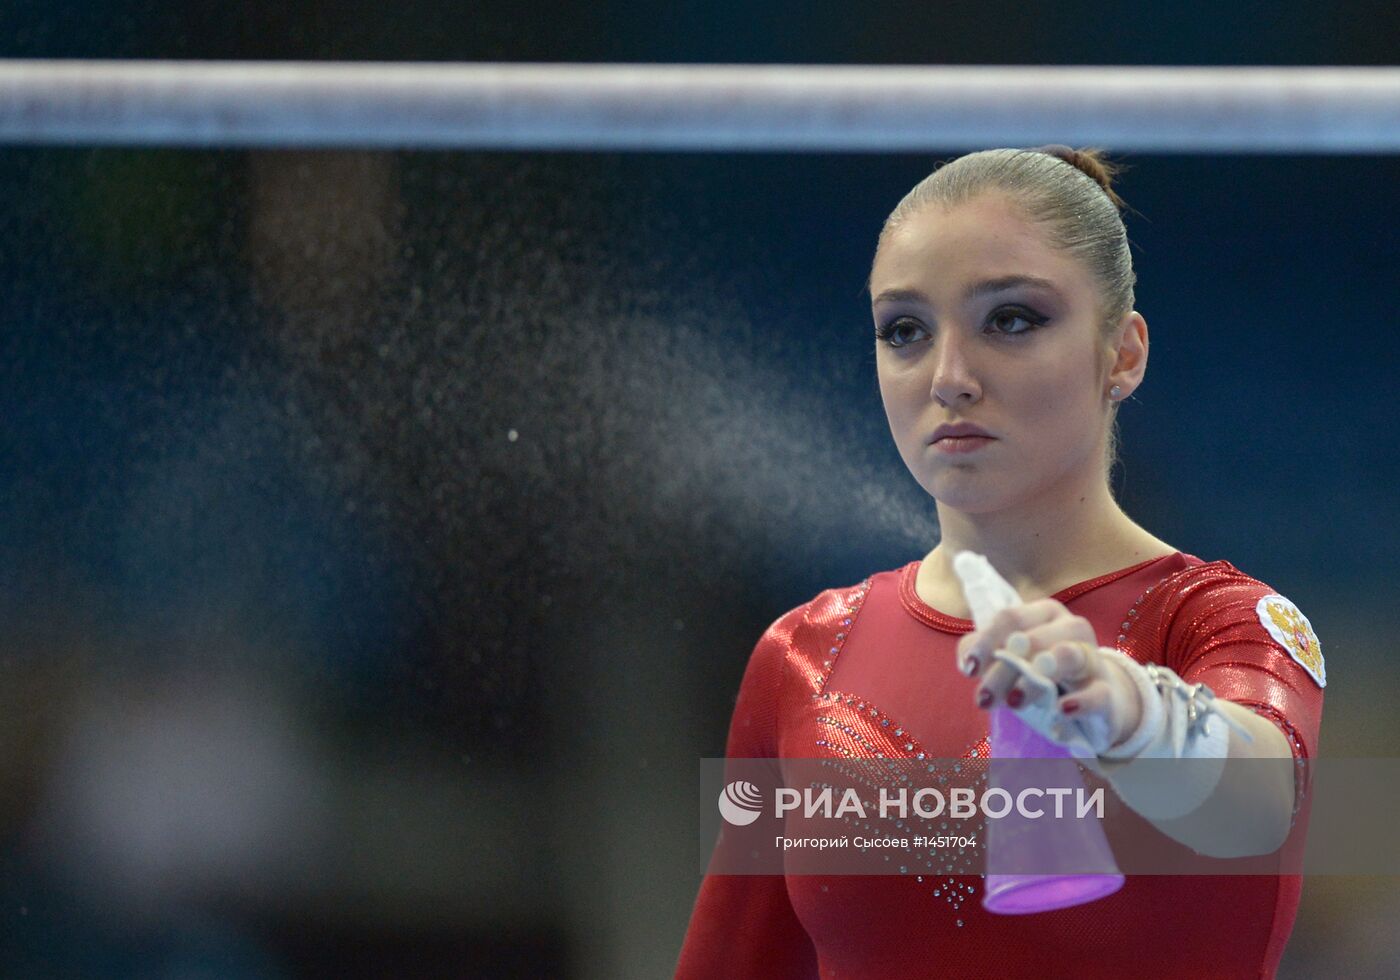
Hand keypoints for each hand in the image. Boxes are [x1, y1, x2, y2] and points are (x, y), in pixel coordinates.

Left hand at [955, 599, 1143, 752]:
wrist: (1092, 700)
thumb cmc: (1041, 673)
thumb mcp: (1010, 660)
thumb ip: (984, 654)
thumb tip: (969, 664)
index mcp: (1043, 614)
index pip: (1011, 618)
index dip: (986, 642)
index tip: (969, 670)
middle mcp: (1070, 627)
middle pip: (1032, 640)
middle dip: (1003, 669)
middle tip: (984, 699)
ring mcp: (1092, 656)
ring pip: (1067, 655)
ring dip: (1035, 681)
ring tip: (1014, 702)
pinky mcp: (1108, 690)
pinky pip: (1098, 693)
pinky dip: (1079, 702)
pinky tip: (1060, 711)